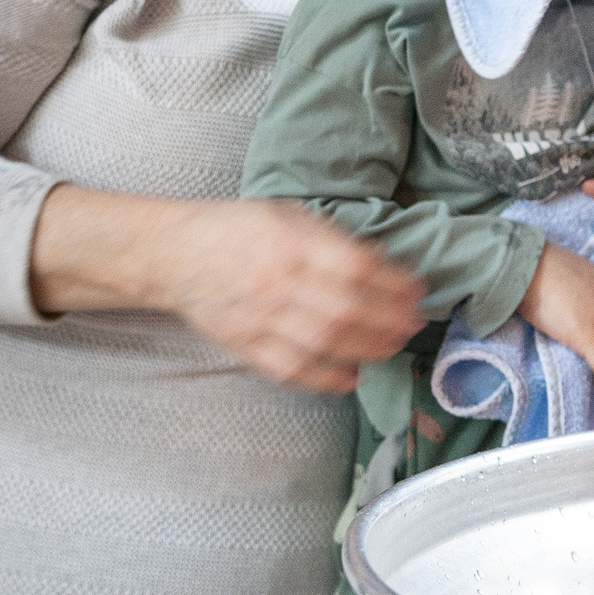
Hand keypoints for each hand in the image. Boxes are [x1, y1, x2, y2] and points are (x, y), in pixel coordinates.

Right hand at [31, 187, 427, 393]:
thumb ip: (333, 240)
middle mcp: (277, 281)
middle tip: (414, 325)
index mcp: (290, 243)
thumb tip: (384, 265)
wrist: (175, 254)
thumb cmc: (239, 230)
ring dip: (367, 350)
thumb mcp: (289, 216)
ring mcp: (259, 316)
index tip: (418, 290)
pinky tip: (351, 377)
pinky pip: (290, 368)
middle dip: (389, 322)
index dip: (394, 283)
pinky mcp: (244, 344)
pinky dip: (325, 378)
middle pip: (346, 310)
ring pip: (323, 342)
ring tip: (392, 347)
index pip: (355, 267)